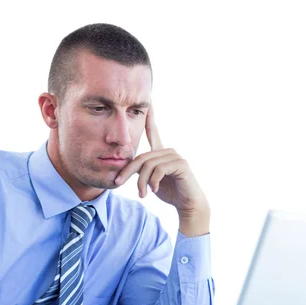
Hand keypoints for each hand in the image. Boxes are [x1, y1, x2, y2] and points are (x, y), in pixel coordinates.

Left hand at [114, 104, 209, 236]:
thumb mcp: (149, 180)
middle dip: (128, 171)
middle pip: (141, 157)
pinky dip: (153, 181)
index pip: (153, 131)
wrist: (187, 204)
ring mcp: (175, 156)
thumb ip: (140, 171)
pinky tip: (155, 190)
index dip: (150, 117)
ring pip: (148, 165)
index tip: (148, 100)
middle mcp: (168, 151)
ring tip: (142, 194)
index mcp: (160, 152)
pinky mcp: (181, 164)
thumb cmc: (170, 192)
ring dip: (141, 182)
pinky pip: (159, 170)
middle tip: (118, 183)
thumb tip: (126, 168)